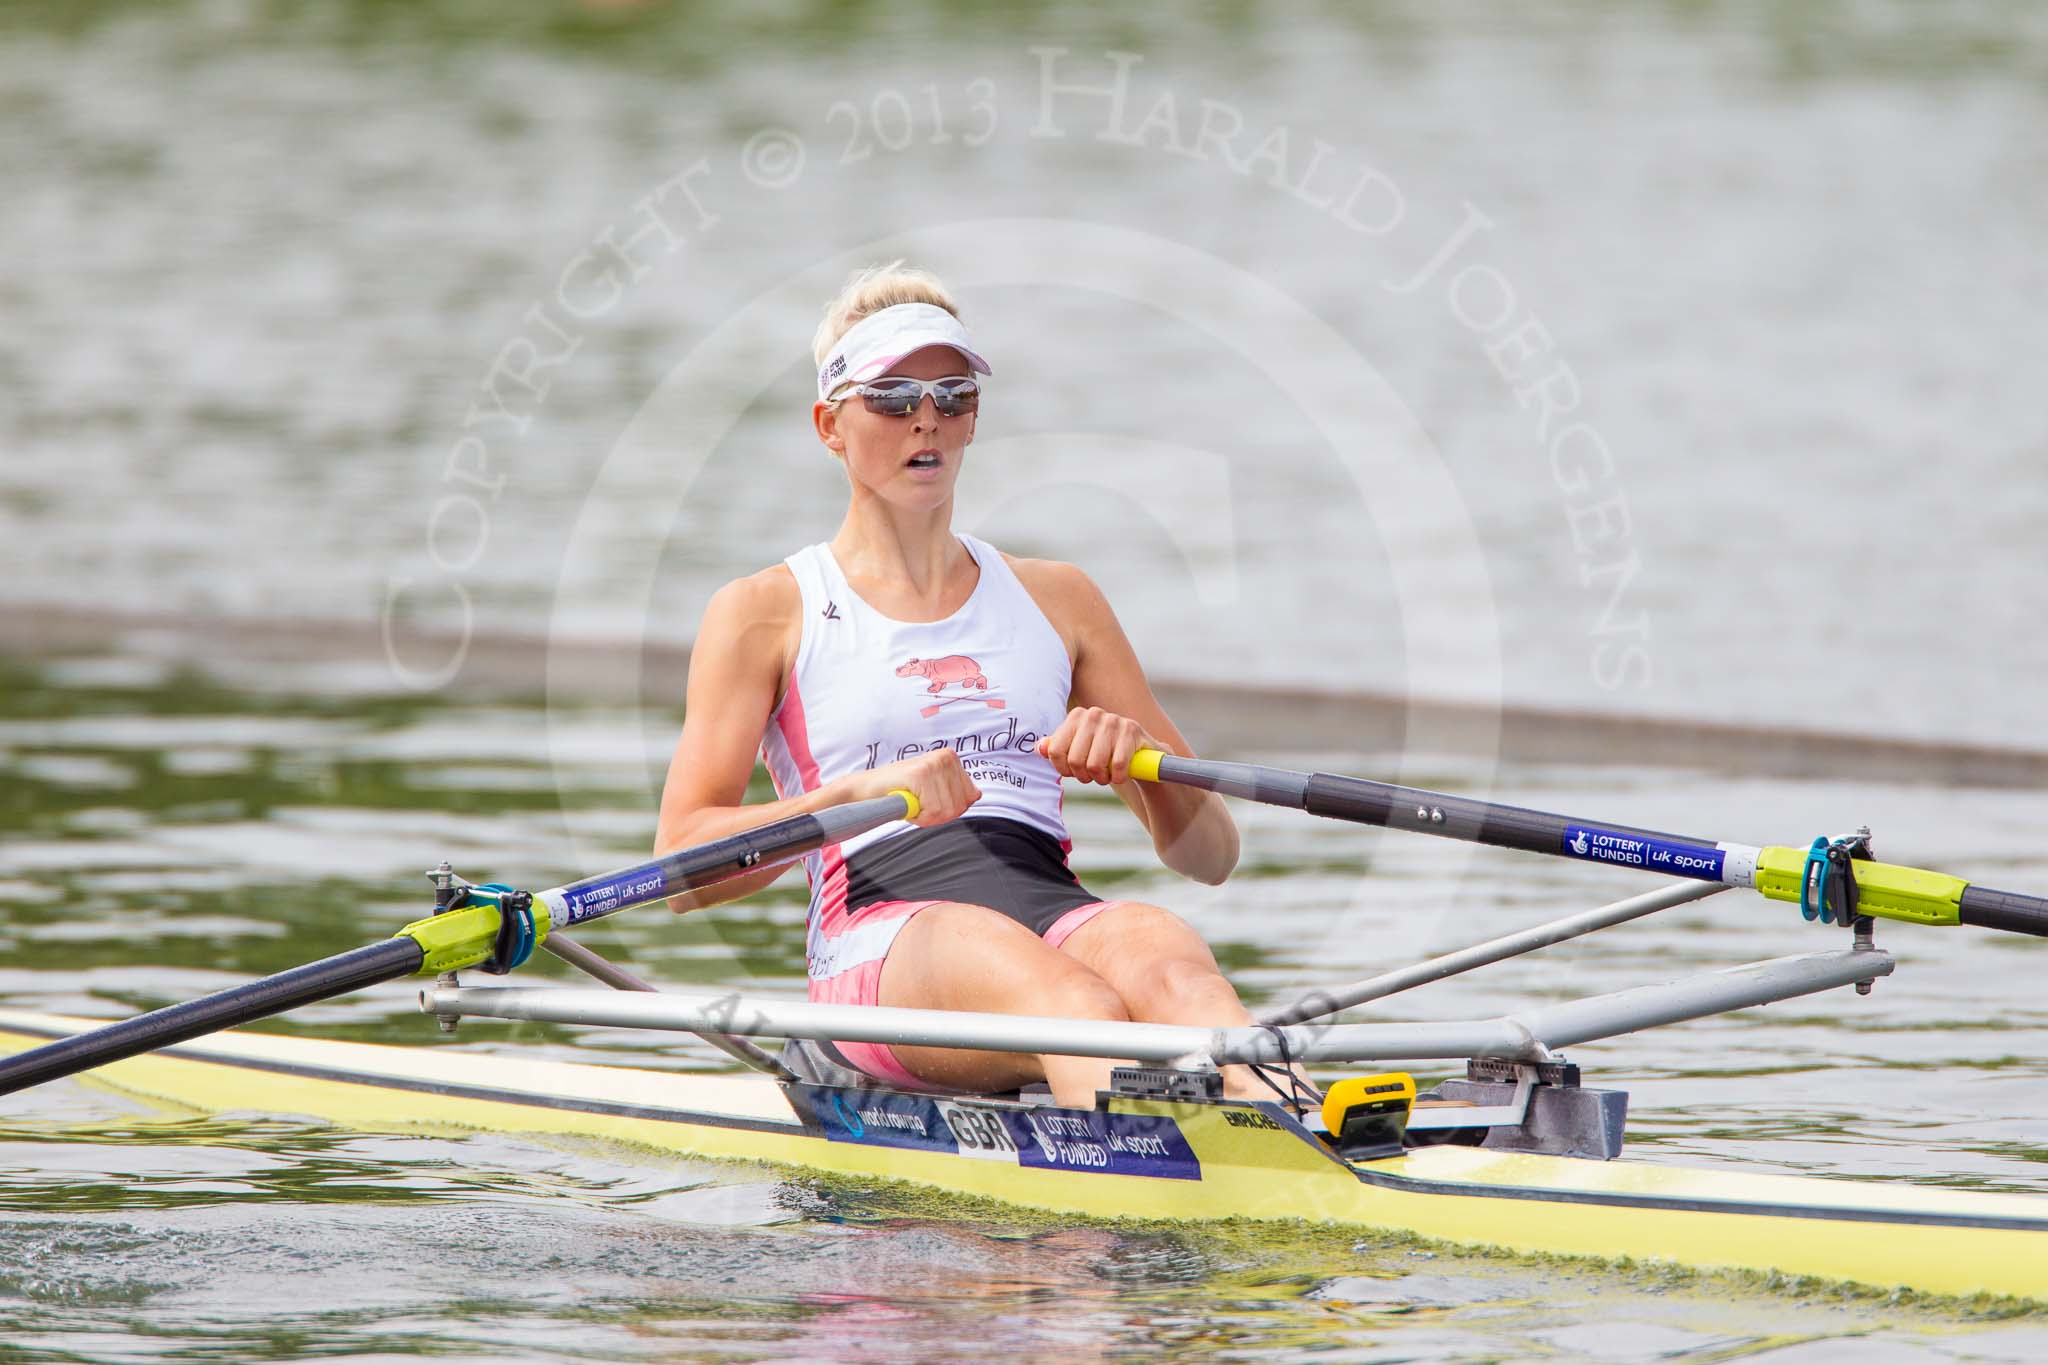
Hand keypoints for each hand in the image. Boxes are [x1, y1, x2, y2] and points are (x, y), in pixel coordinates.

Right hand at [844, 747, 980, 826]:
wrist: (866, 789)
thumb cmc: (898, 791)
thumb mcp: (933, 788)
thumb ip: (954, 790)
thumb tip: (977, 794)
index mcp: (951, 758)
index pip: (971, 796)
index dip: (949, 809)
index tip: (929, 803)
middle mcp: (945, 757)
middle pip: (959, 806)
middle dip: (938, 814)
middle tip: (917, 804)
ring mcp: (933, 764)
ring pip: (946, 810)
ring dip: (926, 816)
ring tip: (910, 802)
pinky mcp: (920, 774)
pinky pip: (932, 810)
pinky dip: (918, 816)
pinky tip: (906, 802)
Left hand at [1037, 706, 1153, 785]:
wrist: (1140, 752)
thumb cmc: (1104, 751)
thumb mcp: (1078, 748)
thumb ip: (1057, 748)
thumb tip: (1040, 748)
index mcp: (1076, 716)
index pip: (1056, 751)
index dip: (1063, 769)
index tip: (1073, 773)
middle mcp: (1093, 714)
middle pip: (1075, 760)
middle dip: (1084, 776)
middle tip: (1093, 776)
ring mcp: (1113, 720)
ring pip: (1095, 764)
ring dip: (1102, 778)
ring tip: (1107, 775)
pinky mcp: (1132, 730)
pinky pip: (1118, 765)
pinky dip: (1119, 777)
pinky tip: (1121, 775)